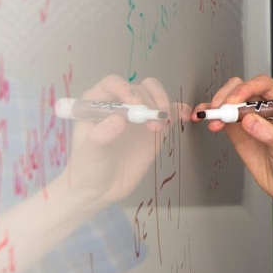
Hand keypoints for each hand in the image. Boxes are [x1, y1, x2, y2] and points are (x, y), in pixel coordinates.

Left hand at [56, 75, 170, 207]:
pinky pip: (170, 113)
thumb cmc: (88, 167)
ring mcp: (138, 116)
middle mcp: (120, 104)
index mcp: (98, 103)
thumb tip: (119, 119)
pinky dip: (179, 111)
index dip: (126, 89)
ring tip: (159, 127)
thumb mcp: (89, 151)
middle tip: (150, 122)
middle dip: (148, 101)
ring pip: (155, 96)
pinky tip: (184, 116)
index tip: (134, 105)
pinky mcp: (154, 129)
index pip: (113, 84)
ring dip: (162, 105)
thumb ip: (101, 134)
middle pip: (140, 89)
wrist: (100, 188)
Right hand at [197, 75, 272, 201]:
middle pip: (243, 88)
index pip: (265, 85)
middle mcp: (268, 106)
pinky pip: (223, 116)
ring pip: (230, 99)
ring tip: (211, 118)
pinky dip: (212, 115)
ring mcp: (252, 116)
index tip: (235, 101)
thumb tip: (250, 120)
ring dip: (217, 105)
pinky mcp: (239, 128)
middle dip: (229, 96)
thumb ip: (270, 135)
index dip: (247, 89)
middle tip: (221, 112)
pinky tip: (205, 118)